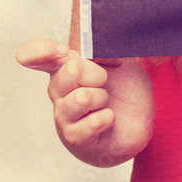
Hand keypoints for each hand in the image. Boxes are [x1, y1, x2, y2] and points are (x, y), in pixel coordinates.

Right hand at [16, 38, 154, 166]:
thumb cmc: (125, 92)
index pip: (42, 57)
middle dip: (96, 74)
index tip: (62, 51)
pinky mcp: (74, 138)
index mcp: (66, 68)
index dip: (42, 51)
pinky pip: (90, 124)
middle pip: (69, 71)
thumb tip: (92, 43)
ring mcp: (64, 116)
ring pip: (80, 98)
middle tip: (104, 82)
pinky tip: (108, 119)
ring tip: (105, 102)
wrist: (139, 124)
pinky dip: (106, 119)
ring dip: (101, 98)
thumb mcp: (122, 63)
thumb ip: (107, 50)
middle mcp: (59, 91)